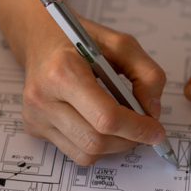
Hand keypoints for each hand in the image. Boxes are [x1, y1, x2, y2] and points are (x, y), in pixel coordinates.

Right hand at [18, 16, 166, 164]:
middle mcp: (43, 97)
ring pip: (86, 153)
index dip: (137, 128)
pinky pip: (74, 151)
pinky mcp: (34, 127)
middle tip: (144, 129)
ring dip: (114, 145)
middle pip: (96, 140)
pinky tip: (98, 123)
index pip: (105, 117)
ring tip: (123, 125)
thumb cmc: (80, 39)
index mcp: (63, 71)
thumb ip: (146, 73)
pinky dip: (96, 145)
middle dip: (128, 139)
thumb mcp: (121, 43)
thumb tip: (153, 111)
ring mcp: (35, 115)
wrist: (41, 38)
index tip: (156, 129)